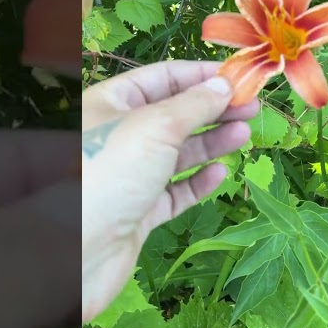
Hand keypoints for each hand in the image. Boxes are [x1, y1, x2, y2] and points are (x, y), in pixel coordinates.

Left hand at [80, 60, 259, 322]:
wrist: (74, 251)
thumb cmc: (109, 173)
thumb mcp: (156, 126)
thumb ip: (194, 104)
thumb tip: (224, 84)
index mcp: (110, 104)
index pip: (162, 78)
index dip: (201, 76)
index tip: (239, 78)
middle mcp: (118, 137)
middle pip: (174, 115)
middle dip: (213, 110)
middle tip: (252, 108)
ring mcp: (128, 177)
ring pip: (177, 154)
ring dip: (212, 143)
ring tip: (244, 136)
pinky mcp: (138, 213)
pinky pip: (174, 192)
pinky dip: (198, 182)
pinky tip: (220, 173)